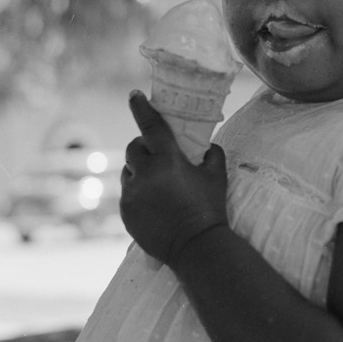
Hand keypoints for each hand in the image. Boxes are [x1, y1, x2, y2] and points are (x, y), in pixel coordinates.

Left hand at [120, 90, 228, 266]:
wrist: (195, 246)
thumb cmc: (209, 208)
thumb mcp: (216, 177)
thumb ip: (211, 155)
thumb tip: (206, 146)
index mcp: (167, 159)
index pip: (150, 125)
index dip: (141, 107)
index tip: (134, 95)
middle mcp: (145, 173)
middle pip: (133, 148)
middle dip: (142, 148)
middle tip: (157, 156)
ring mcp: (132, 194)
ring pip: (128, 172)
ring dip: (138, 171)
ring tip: (157, 184)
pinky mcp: (125, 212)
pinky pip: (128, 194)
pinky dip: (138, 193)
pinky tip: (154, 204)